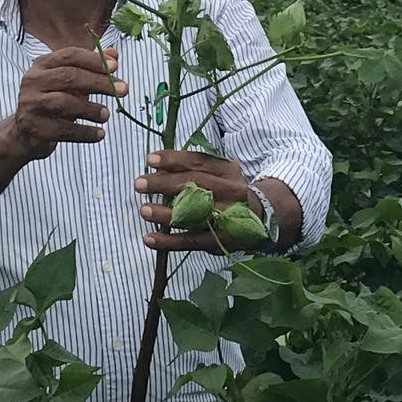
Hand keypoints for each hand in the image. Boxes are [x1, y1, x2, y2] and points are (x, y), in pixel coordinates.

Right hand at [13, 46, 126, 160]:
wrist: (24, 134)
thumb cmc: (53, 101)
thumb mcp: (70, 82)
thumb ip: (91, 67)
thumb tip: (114, 53)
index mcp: (42, 64)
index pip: (70, 55)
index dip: (94, 60)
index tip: (116, 67)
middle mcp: (32, 80)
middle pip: (69, 77)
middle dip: (99, 82)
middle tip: (123, 90)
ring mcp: (30, 104)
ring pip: (64, 103)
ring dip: (91, 109)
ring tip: (107, 115)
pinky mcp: (33, 127)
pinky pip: (63, 129)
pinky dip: (84, 132)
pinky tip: (99, 134)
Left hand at [135, 149, 255, 254]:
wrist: (262, 218)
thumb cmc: (228, 191)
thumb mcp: (219, 173)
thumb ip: (192, 168)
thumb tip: (158, 166)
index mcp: (228, 172)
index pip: (199, 163)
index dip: (174, 160)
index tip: (150, 159)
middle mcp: (230, 193)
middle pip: (196, 187)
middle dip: (165, 184)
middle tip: (140, 183)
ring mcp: (227, 219)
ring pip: (194, 216)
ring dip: (166, 214)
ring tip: (143, 210)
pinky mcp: (219, 241)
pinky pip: (191, 242)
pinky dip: (169, 242)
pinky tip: (149, 238)